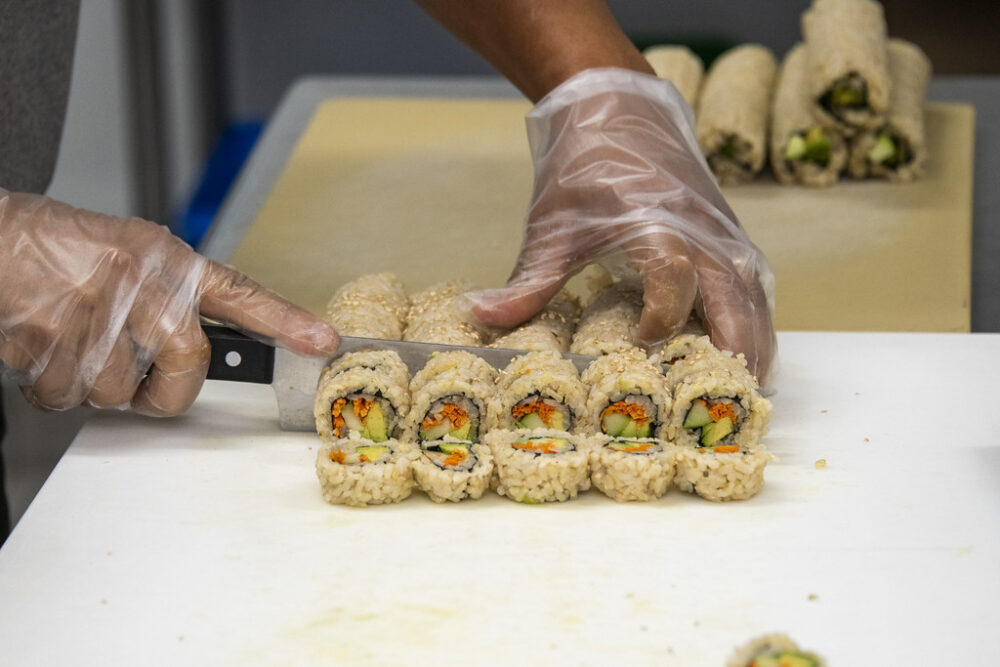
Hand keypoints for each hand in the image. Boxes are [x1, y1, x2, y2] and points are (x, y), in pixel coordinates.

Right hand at [0, 190, 338, 414]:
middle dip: (167, 394)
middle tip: (145, 385)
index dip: (285, 321)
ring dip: (94, 385)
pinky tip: (42, 347)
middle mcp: (140, 283)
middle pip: (188, 366)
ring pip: (120, 392)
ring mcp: (96, 310)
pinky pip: (67, 397)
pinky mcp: (51, 337)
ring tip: (72, 340)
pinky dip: (52, 388)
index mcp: (165, 260)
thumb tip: (198, 345)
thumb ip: (168, 295)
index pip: (240, 293)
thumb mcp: (128, 253)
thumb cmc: (57, 248)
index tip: (322, 342)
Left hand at [466, 68, 776, 383]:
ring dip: (755, 338)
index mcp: (653, 219)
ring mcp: (722, 229)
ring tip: (750, 389)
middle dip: (734, 344)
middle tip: (729, 396)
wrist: (620, 106)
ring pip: (752, 291)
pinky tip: (752, 352)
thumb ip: (528, 278)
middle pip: (732, 291)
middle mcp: (699, 226)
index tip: (646, 342)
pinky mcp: (730, 232)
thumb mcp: (552, 224)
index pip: (672, 270)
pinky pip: (754, 281)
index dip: (665, 311)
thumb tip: (479, 316)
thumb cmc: (585, 163)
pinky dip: (757, 317)